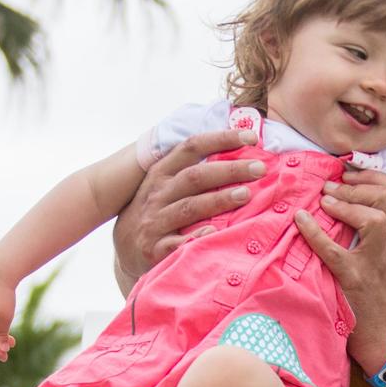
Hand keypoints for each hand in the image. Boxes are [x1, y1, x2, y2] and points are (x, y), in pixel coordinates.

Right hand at [115, 129, 263, 288]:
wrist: (125, 249)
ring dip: (219, 200)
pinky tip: (215, 233)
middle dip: (230, 170)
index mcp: (162, 173)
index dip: (221, 139)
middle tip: (259, 168)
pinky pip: (177, 244)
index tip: (251, 137)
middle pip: (195, 176)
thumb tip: (238, 152)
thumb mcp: (164, 185)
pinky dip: (196, 237)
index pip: (192, 147)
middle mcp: (157, 194)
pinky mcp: (154, 249)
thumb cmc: (156, 212)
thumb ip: (191, 170)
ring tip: (246, 195)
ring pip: (189, 207)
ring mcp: (154, 221)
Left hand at [293, 168, 385, 368]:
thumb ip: (380, 231)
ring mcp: (375, 264)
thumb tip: (353, 199)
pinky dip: (315, 232)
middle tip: (332, 186)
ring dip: (346, 203)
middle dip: (358, 185)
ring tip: (325, 200)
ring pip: (375, 219)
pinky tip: (301, 220)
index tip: (350, 174)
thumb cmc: (381, 295)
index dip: (374, 175)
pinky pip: (334, 251)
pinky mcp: (354, 281)